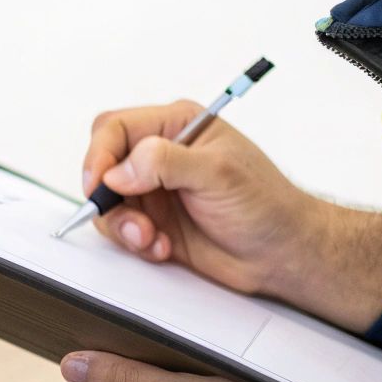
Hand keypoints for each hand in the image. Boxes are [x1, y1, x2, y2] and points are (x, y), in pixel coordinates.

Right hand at [82, 100, 381, 332]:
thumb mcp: (218, 173)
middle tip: (124, 215)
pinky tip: (162, 246)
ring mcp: (154, 190)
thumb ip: (165, 162)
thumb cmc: (266, 206)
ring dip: (122, 224)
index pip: (116, 128)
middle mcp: (161, 155)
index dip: (100, 155)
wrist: (281, 254)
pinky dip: (133, 242)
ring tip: (150, 237)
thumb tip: (118, 169)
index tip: (100, 184)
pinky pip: (119, 229)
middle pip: (102, 164)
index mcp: (177, 126)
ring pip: (107, 201)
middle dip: (107, 195)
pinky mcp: (153, 222)